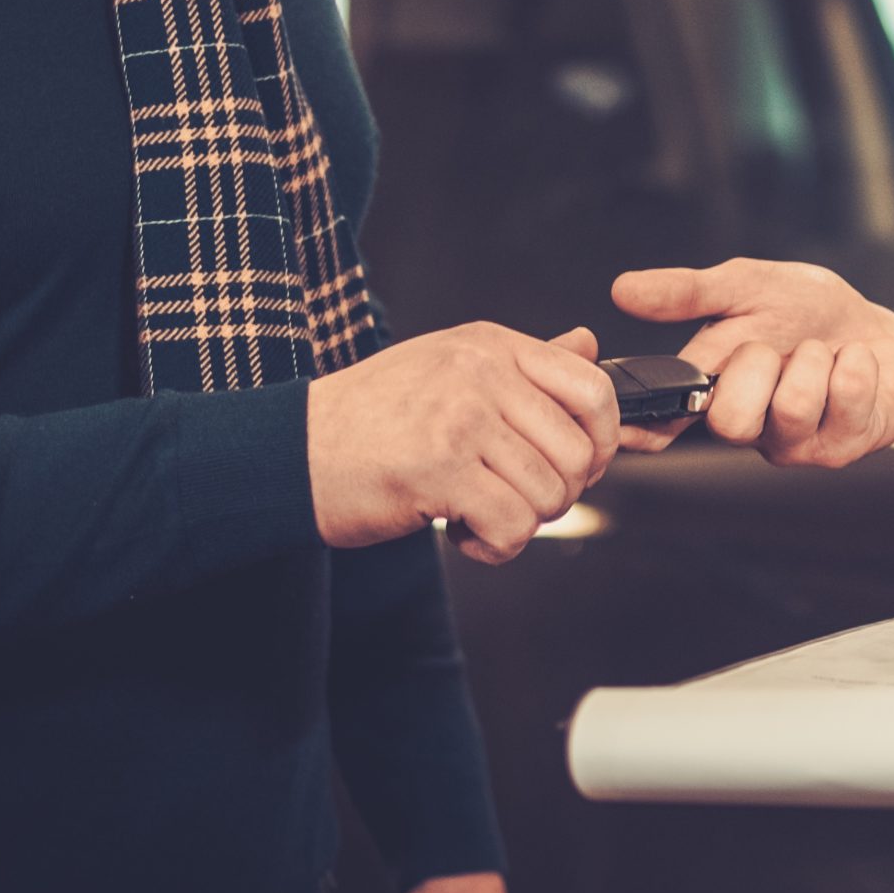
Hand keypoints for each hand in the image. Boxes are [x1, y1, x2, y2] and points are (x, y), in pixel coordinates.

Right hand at [307, 324, 617, 560]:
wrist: (290, 453)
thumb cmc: (371, 419)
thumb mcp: (449, 369)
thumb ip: (524, 366)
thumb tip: (590, 344)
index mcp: (489, 345)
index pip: (593, 387)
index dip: (603, 440)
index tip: (580, 467)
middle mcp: (481, 372)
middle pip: (579, 453)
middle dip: (558, 494)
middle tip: (511, 500)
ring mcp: (460, 417)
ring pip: (550, 495)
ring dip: (521, 524)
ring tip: (475, 514)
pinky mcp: (440, 469)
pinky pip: (514, 526)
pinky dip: (496, 547)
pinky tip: (461, 533)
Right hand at [608, 259, 893, 465]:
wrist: (886, 340)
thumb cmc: (812, 317)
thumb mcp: (748, 287)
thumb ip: (689, 292)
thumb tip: (623, 289)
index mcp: (712, 392)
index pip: (660, 423)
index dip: (641, 427)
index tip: (627, 423)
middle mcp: (748, 428)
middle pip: (728, 422)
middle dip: (757, 365)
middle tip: (776, 348)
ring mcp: (795, 444)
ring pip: (792, 407)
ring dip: (814, 359)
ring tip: (822, 352)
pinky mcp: (842, 447)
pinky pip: (847, 396)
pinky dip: (856, 362)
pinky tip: (854, 364)